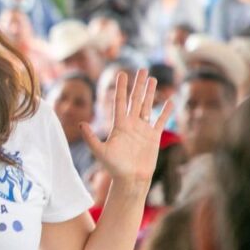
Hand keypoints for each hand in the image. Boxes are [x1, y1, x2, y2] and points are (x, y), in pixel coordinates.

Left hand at [80, 69, 172, 187]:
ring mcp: (143, 130)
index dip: (120, 88)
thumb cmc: (114, 167)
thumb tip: (81, 124)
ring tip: (152, 79)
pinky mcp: (153, 137)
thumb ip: (90, 138)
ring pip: (147, 106)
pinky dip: (165, 112)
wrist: (130, 179)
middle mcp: (131, 124)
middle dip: (138, 85)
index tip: (121, 73)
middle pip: (135, 100)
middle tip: (141, 69)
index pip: (120, 101)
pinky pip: (160, 121)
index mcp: (119, 125)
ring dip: (150, 93)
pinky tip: (169, 101)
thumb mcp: (100, 151)